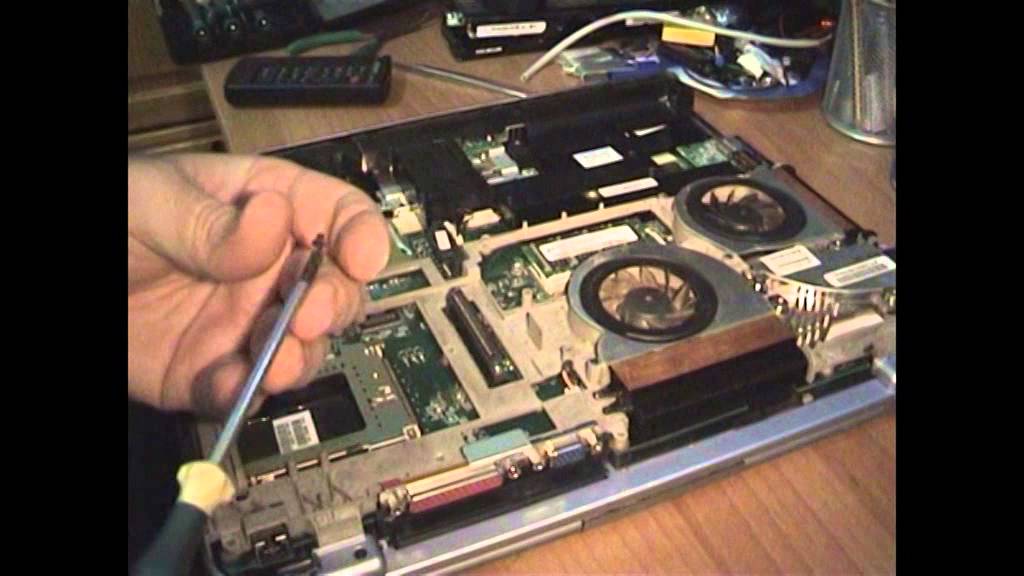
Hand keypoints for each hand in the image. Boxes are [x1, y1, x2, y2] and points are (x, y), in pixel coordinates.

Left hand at [128, 153, 388, 415]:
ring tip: (274, 363)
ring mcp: (245, 323)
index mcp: (262, 208)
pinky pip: (248, 390)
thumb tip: (275, 223)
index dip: (359, 233)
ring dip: (300, 357)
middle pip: (334, 288)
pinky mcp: (214, 372)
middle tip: (307, 317)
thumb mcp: (147, 203)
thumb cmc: (105, 223)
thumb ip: (208, 222)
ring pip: (304, 347)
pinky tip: (229, 386)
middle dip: (333, 304)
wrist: (42, 293)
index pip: (334, 213)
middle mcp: (267, 270)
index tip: (361, 258)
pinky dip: (247, 395)